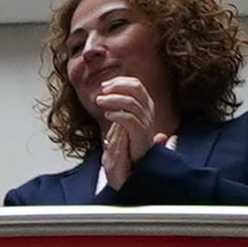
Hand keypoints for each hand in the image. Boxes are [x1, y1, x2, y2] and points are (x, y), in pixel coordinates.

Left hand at [90, 72, 160, 189]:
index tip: (104, 86)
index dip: (119, 82)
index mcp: (145, 105)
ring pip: (131, 102)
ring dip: (112, 99)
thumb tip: (105, 87)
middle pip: (136, 89)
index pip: (136, 84)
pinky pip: (130, 119)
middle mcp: (148, 111)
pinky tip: (107, 115)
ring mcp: (146, 122)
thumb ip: (117, 104)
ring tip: (99, 101)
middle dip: (116, 86)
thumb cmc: (126, 141)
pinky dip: (117, 114)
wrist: (133, 164)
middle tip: (101, 91)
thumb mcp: (121, 119)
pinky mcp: (140, 135)